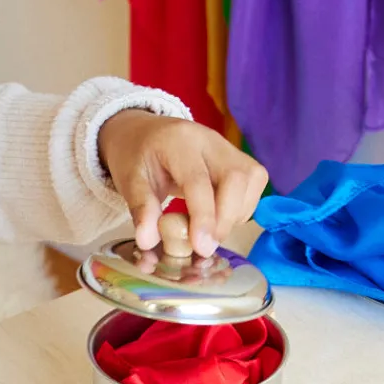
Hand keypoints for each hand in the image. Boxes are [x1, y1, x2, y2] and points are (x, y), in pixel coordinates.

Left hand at [97, 109, 268, 255]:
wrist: (145, 135)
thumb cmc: (137, 158)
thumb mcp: (130, 181)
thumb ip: (141, 209)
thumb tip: (148, 241)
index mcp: (178, 142)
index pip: (198, 181)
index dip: (203, 217)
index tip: (201, 248)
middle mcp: (209, 140)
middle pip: (236, 177)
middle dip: (226, 218)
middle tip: (206, 246)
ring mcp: (228, 147)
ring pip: (251, 181)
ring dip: (235, 215)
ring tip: (208, 230)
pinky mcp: (240, 158)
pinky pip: (253, 186)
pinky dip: (240, 210)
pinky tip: (216, 217)